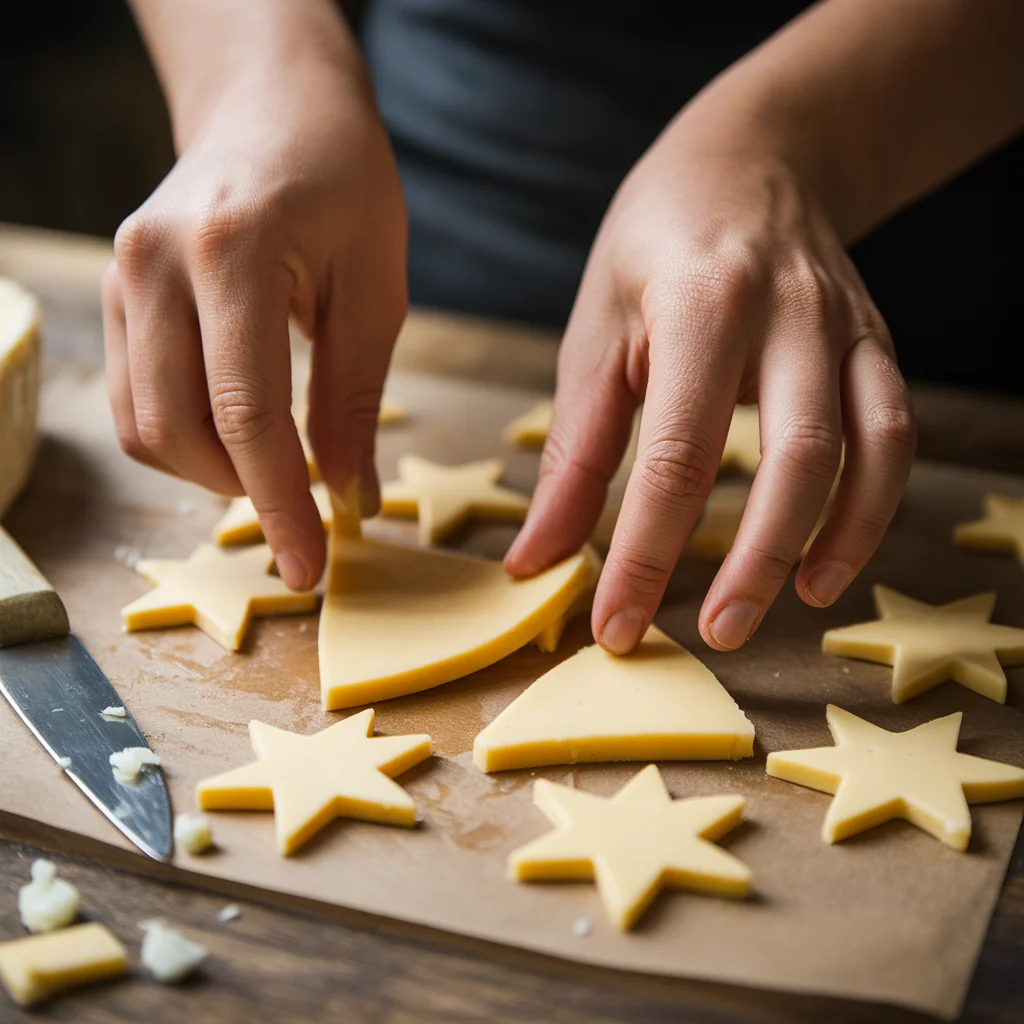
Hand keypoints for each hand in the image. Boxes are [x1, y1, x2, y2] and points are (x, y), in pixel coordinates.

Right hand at [102, 54, 406, 589]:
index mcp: (232, 253)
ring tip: (275, 466)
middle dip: (245, 493)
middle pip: (179, 432)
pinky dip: (186, 440)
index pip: (246, 415)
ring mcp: (123, 278)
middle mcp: (154, 264)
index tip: (311, 568)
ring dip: (212, 472)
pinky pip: (135, 401)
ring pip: (144, 428)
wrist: (272, 111)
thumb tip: (349, 497)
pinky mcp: (116, 295)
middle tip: (306, 508)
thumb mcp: (376, 288)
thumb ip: (355, 397)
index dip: (280, 504)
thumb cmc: (343, 185)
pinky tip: (237, 434)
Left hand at [505, 108, 915, 653]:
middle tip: (712, 635)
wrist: (751, 158)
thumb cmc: (654, 243)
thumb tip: (538, 558)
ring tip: (784, 612)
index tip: (615, 625)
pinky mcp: (877, 345)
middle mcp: (790, 315)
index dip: (644, 553)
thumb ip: (575, 449)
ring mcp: (847, 328)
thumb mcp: (595, 329)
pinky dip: (870, 509)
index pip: (676, 456)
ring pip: (866, 452)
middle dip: (754, 563)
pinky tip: (829, 561)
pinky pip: (893, 437)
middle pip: (794, 460)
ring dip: (831, 545)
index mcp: (701, 306)